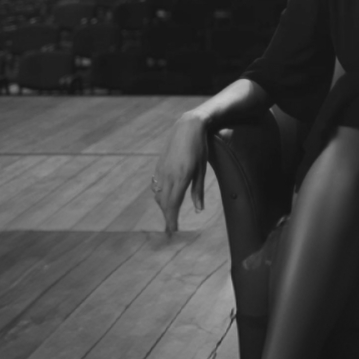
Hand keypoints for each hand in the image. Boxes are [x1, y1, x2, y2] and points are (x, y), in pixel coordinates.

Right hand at [153, 112, 208, 233]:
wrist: (187, 126)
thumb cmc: (199, 147)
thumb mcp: (202, 169)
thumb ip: (198, 190)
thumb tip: (198, 210)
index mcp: (180, 177)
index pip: (173, 204)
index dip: (171, 219)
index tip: (173, 231)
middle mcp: (168, 176)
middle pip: (163, 203)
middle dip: (166, 217)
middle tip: (170, 230)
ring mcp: (162, 170)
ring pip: (158, 195)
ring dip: (163, 207)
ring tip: (168, 216)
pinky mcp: (159, 165)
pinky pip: (156, 185)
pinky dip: (159, 195)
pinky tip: (164, 199)